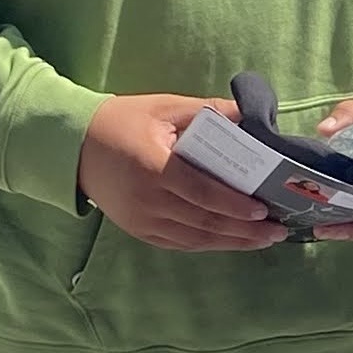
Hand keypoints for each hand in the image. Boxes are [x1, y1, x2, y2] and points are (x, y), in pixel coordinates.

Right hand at [76, 94, 284, 252]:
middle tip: (278, 231)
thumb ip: (207, 111)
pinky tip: (233, 241)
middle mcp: (147, 201)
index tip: (263, 210)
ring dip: (232, 242)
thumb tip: (250, 113)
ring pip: (195, 239)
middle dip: (245, 230)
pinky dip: (209, 244)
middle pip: (204, 222)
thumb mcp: (164, 108)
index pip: (202, 193)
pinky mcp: (139, 231)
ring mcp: (142, 221)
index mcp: (153, 167)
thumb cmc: (123, 121)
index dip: (234, 205)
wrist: (75, 147)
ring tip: (263, 240)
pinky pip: (180, 243)